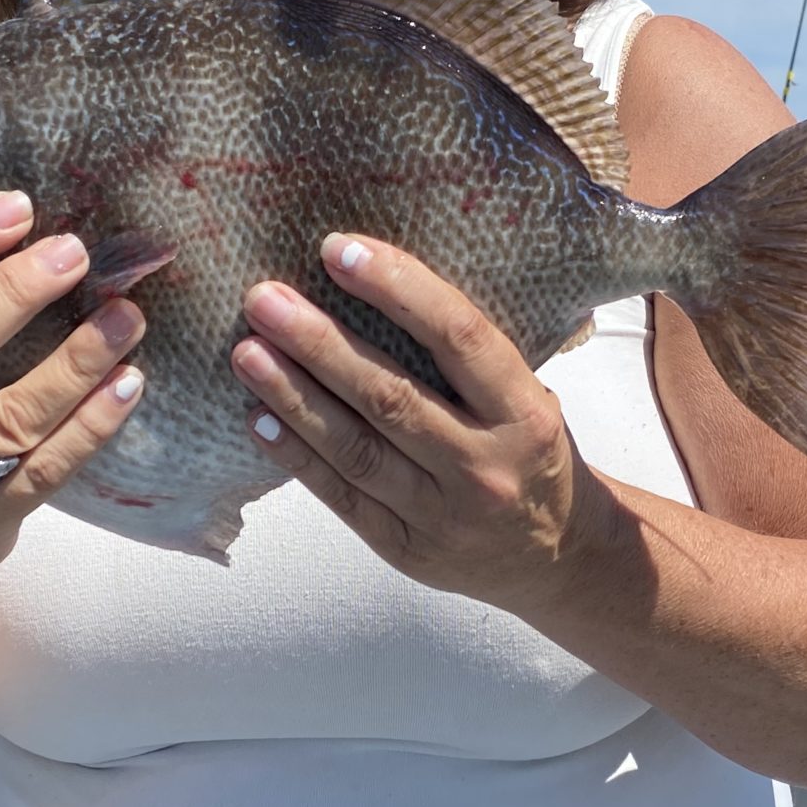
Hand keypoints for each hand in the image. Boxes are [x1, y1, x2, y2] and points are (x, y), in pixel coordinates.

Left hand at [229, 234, 605, 610]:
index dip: (397, 287)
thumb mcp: (526, 397)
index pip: (458, 336)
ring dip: (293, 397)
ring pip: (356, 449)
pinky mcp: (407, 550)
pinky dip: (296, 456)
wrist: (559, 556)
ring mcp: (444, 515)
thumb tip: (372, 280)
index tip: (339, 250)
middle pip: (390, 396)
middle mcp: (485, 465)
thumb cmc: (529, 453)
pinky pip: (343, 498)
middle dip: (318, 343)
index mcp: (523, 412)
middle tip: (264, 300)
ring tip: (247, 354)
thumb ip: (466, 356)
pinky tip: (257, 419)